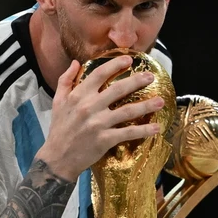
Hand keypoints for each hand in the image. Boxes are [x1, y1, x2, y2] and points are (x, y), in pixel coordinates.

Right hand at [36, 56, 164, 181]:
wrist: (57, 158)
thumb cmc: (59, 129)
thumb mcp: (57, 101)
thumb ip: (66, 80)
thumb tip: (76, 62)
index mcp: (78, 95)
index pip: (99, 74)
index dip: (115, 65)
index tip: (129, 60)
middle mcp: (89, 107)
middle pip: (118, 89)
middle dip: (137, 81)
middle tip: (151, 76)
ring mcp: (98, 124)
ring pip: (127, 111)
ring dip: (146, 105)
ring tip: (160, 101)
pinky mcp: (105, 139)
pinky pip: (128, 133)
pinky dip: (143, 131)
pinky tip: (156, 128)